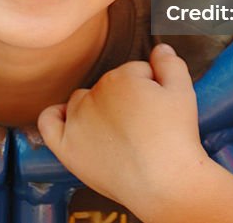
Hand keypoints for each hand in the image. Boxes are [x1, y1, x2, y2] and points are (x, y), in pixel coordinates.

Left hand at [37, 44, 209, 212]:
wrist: (164, 183)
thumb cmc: (176, 139)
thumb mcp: (183, 92)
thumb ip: (171, 64)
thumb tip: (160, 48)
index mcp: (121, 78)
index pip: (136, 72)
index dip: (152, 89)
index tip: (159, 110)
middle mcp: (94, 94)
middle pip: (109, 87)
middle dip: (126, 100)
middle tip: (145, 126)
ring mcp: (77, 120)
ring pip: (81, 101)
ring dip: (95, 109)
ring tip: (117, 132)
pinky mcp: (66, 146)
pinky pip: (48, 122)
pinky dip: (56, 117)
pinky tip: (67, 120)